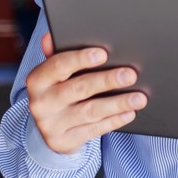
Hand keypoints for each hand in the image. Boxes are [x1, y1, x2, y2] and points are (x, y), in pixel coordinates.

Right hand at [26, 33, 145, 155]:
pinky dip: (114, 121)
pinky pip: (93, 130)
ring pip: (90, 111)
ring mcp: (51, 125)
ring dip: (117, 103)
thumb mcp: (55, 74)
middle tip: (131, 75)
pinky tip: (129, 113)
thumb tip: (49, 36)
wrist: (49, 129)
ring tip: (139, 98)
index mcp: (38, 80)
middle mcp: (41, 103)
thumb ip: (57, 55)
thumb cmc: (59, 91)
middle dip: (107, 80)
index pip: (58, 65)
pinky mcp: (63, 142)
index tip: (104, 53)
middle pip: (78, 88)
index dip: (81, 59)